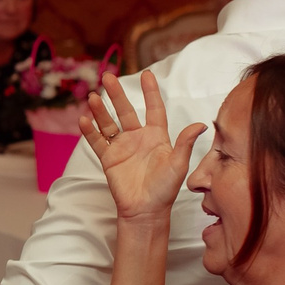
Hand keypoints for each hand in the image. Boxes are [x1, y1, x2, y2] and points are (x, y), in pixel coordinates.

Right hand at [82, 70, 205, 225]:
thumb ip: (185, 144)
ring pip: (108, 123)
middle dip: (117, 94)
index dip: (150, 92)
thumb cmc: (165, 190)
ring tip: (93, 98)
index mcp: (157, 136)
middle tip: (108, 77)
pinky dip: (90, 131)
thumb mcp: (178, 165)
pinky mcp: (109, 159)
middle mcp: (138, 138)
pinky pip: (97, 141)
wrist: (146, 210)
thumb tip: (201, 124)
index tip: (146, 74)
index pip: (153, 108)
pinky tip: (84, 120)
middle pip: (125, 110)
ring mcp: (122, 147)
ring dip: (100, 110)